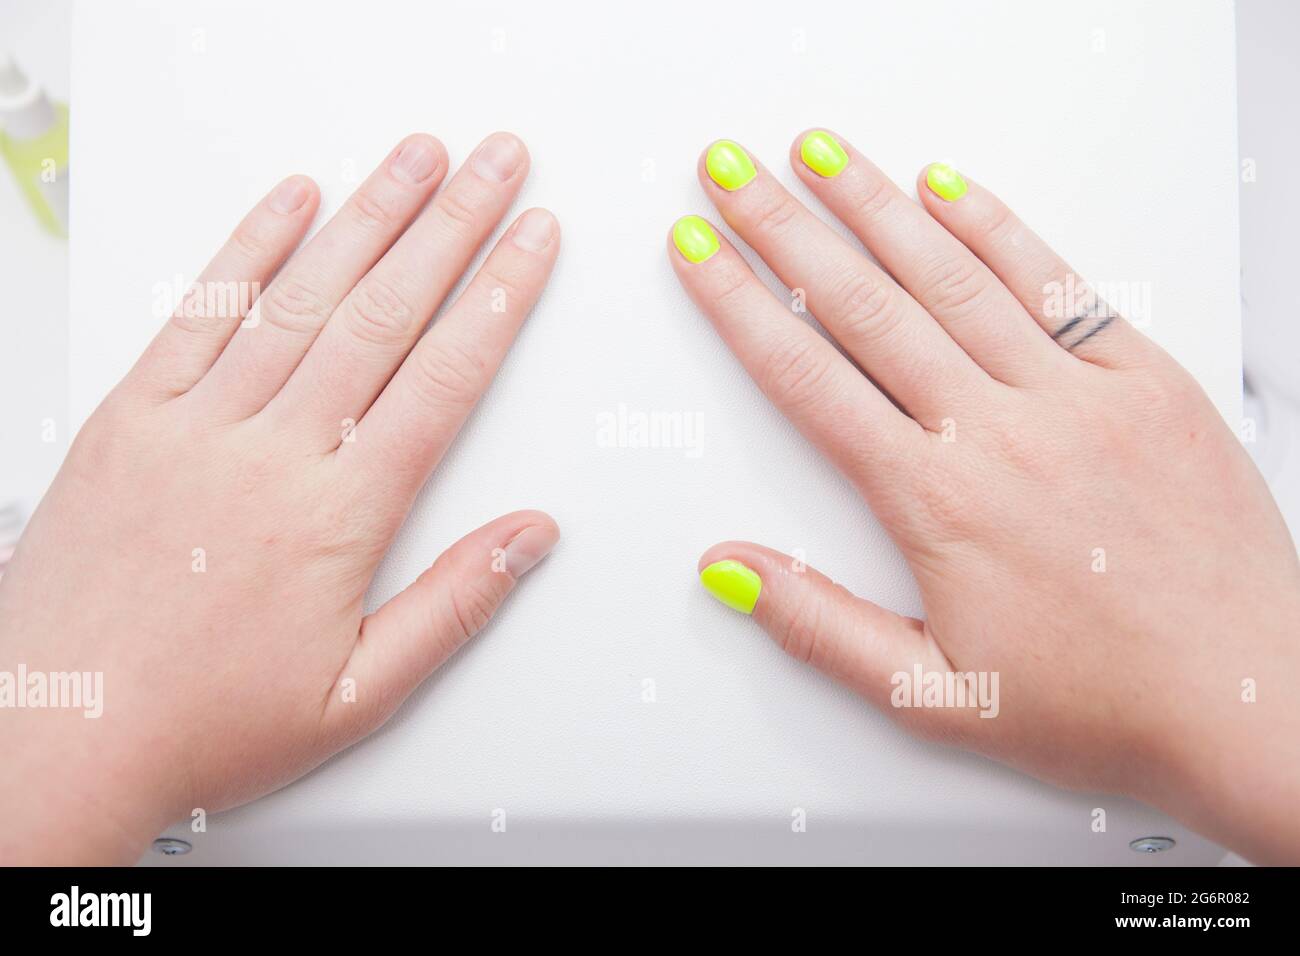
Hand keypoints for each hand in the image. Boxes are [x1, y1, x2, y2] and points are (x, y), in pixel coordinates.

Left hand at [0, 132, 559, 863]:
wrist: (57, 737)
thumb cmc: (201, 722)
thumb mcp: (358, 694)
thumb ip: (455, 604)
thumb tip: (531, 536)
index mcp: (337, 516)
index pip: (442, 380)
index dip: (499, 298)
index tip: (532, 242)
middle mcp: (270, 453)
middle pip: (384, 315)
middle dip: (453, 227)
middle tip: (496, 165)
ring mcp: (196, 426)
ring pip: (302, 297)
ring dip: (368, 216)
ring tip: (417, 160)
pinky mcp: (131, 419)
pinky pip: (200, 313)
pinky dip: (250, 249)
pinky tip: (292, 201)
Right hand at [671, 132, 1299, 863]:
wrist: (1252, 699)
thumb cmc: (1106, 706)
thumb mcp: (932, 694)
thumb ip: (816, 624)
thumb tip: (730, 570)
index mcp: (938, 501)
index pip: (808, 378)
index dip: (740, 306)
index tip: (700, 255)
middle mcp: (1001, 431)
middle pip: (863, 305)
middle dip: (783, 227)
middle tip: (732, 173)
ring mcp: (1077, 397)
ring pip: (950, 276)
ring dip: (875, 204)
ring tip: (821, 154)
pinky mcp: (1146, 383)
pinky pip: (1056, 285)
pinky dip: (999, 230)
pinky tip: (952, 189)